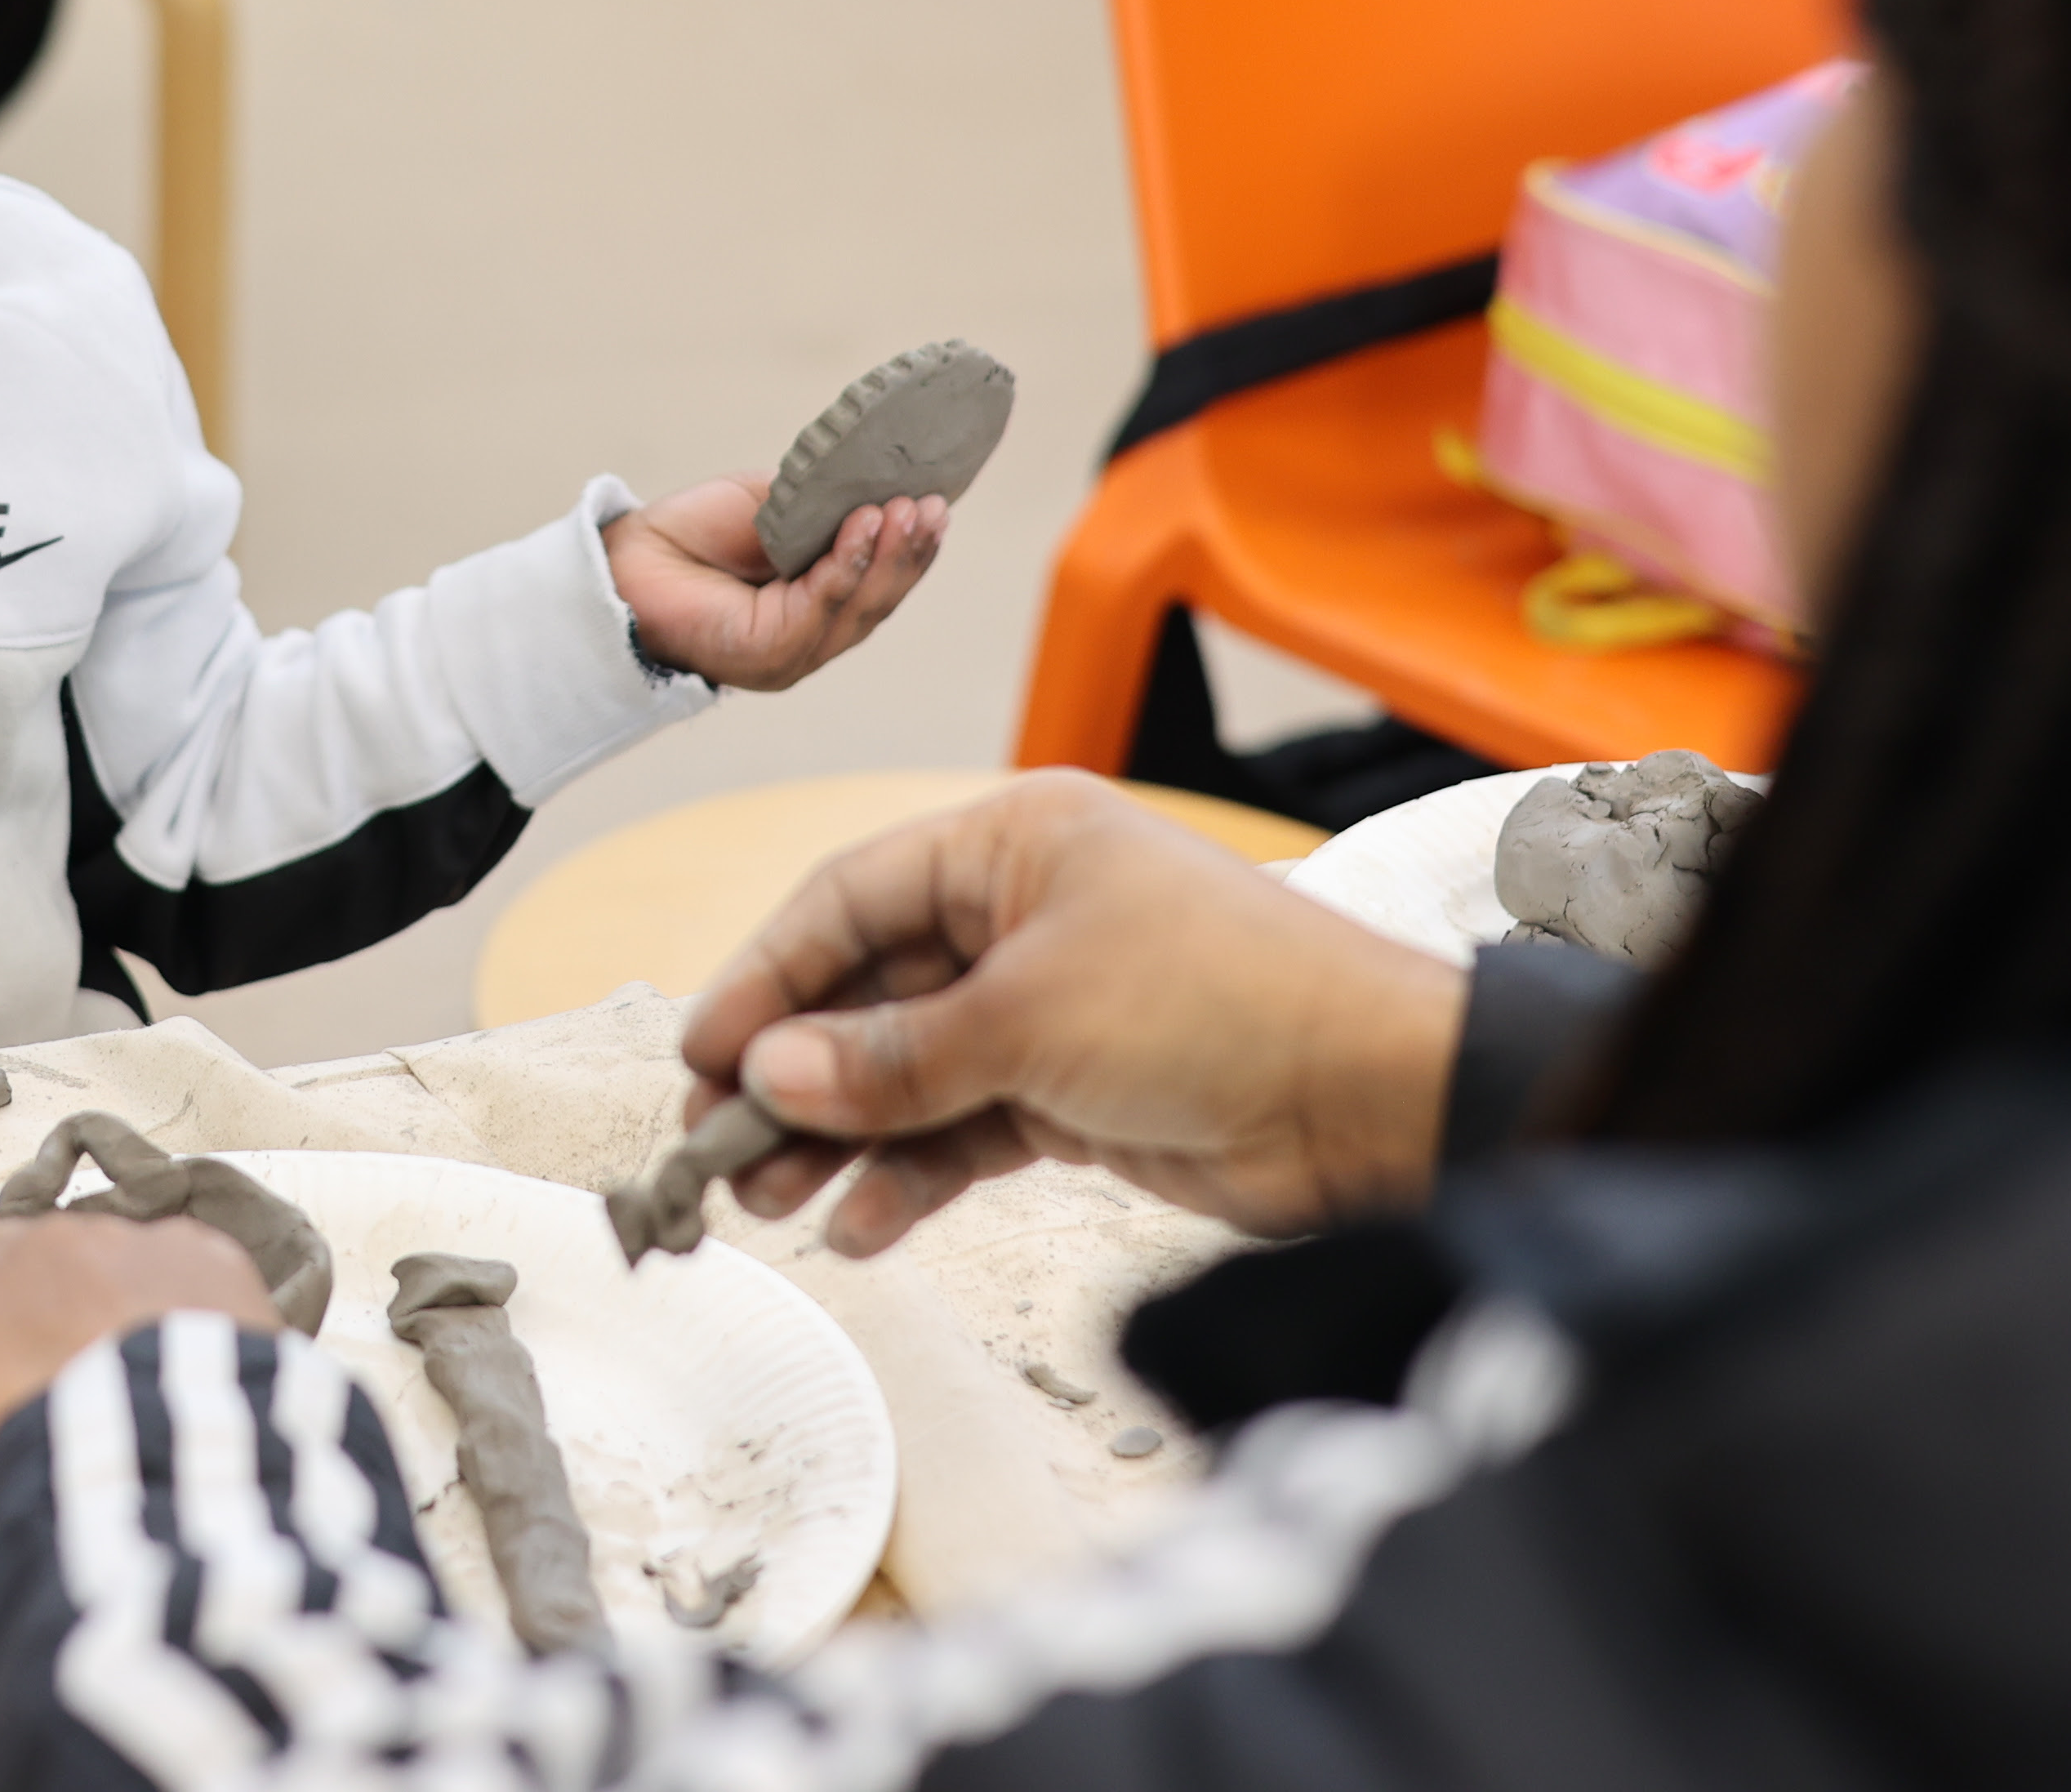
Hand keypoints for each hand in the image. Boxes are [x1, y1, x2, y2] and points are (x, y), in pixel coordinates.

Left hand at [603, 478, 943, 691]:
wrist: (623, 559)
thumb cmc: (691, 535)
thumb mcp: (771, 509)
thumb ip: (822, 508)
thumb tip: (877, 486)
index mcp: (816, 607)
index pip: (879, 582)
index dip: (911, 548)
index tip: (938, 504)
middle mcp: (810, 638)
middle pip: (879, 599)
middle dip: (910, 552)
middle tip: (933, 508)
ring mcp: (789, 654)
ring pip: (858, 608)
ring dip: (888, 556)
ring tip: (906, 510)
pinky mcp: (764, 656)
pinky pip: (818, 609)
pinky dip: (845, 566)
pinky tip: (862, 527)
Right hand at [677, 771, 1466, 1249]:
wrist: (1368, 1096)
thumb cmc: (1224, 1003)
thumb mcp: (1031, 1020)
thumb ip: (895, 1058)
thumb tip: (771, 1074)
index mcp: (1012, 845)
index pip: (848, 899)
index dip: (766, 977)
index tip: (701, 1052)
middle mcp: (1023, 915)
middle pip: (868, 991)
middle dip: (792, 1072)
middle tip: (717, 1146)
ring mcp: (1048, 1007)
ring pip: (908, 1071)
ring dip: (839, 1137)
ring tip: (772, 1203)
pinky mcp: (1075, 1091)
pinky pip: (963, 1130)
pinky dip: (912, 1176)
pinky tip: (861, 1225)